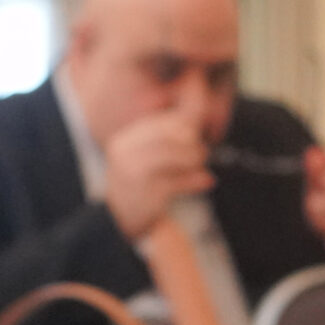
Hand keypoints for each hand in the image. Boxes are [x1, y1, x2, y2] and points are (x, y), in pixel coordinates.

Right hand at [103, 110, 213, 238]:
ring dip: (195, 157)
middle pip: (169, 135)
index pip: (163, 123)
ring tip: (200, 163)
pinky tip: (207, 180)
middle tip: (201, 152)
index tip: (196, 136)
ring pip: (174, 153)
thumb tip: (199, 106)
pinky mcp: (149, 194)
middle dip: (191, 141)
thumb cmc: (138, 184)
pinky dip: (196, 180)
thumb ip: (169, 136)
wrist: (117, 219)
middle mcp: (128, 153)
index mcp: (128, 141)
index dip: (186, 126)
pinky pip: (179, 182)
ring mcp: (137, 173)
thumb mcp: (145, 156)